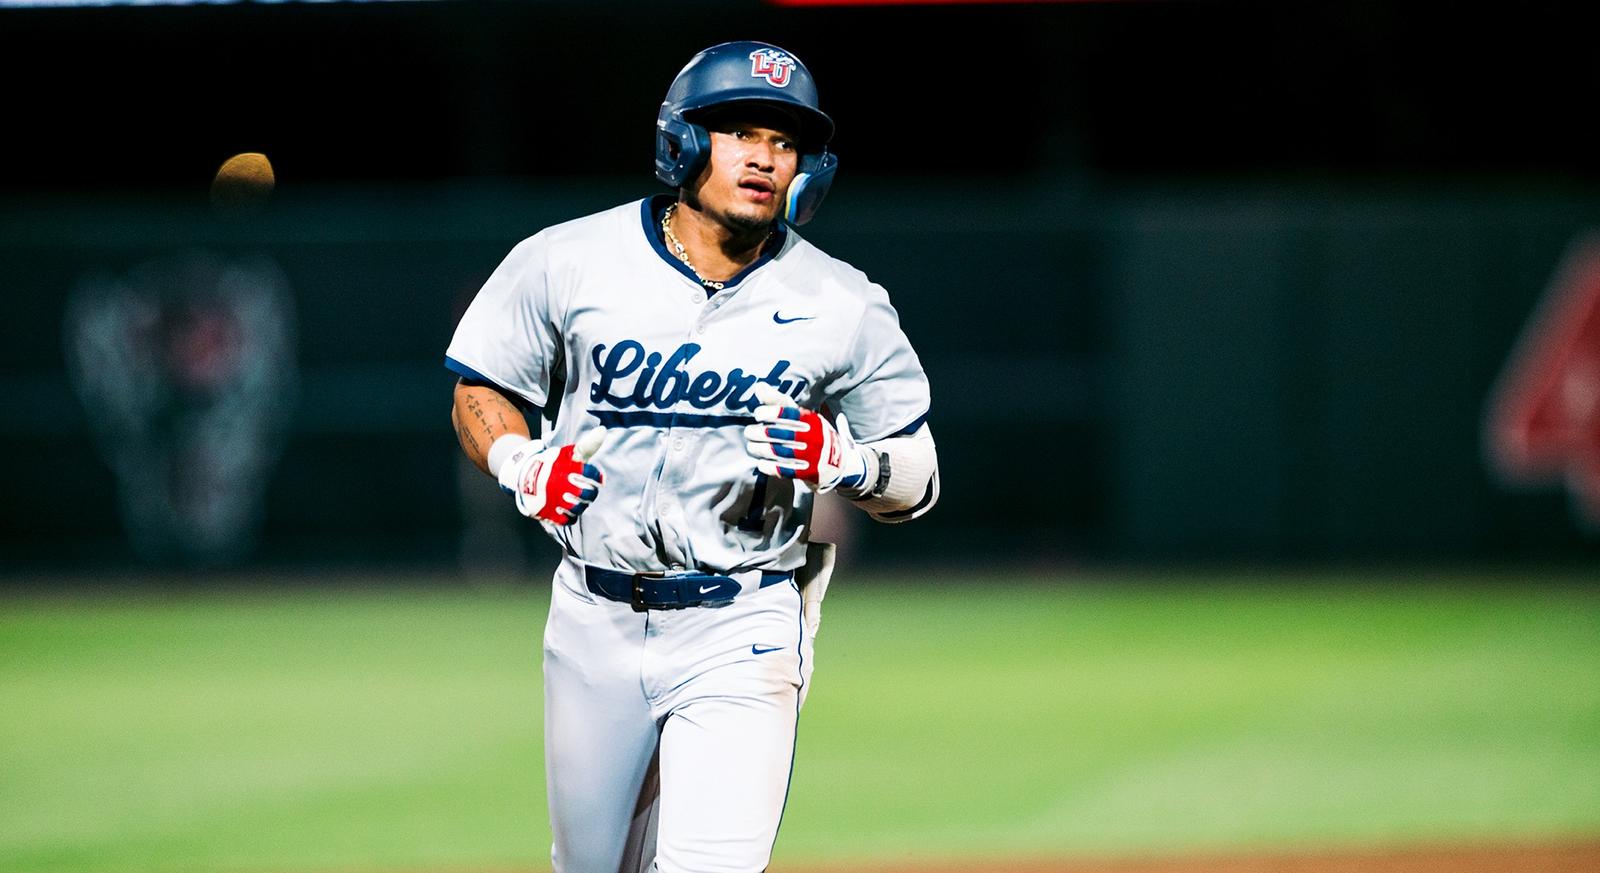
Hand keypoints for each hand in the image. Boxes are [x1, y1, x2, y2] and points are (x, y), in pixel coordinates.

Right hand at [497, 428, 605, 524]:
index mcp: (568, 468)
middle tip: (583, 489)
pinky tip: (566, 509)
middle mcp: (561, 484)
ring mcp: (554, 500)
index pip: (592, 474)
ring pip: (579, 508)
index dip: (595, 476)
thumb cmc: (554, 465)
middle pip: (589, 494)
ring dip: (580, 504)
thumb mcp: (570, 453)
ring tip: (573, 498)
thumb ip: (588, 445)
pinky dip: (569, 516)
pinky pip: (567, 520)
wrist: (525, 475)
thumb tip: (603, 430)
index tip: (590, 476)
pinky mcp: (548, 512)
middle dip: (589, 492)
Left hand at [744, 384, 868, 492]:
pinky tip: (761, 463)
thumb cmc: (814, 434)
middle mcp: (813, 436)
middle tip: (749, 432)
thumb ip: (780, 403)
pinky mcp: (809, 473)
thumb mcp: (804, 416)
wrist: (840, 463)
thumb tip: (759, 386)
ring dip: (760, 449)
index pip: (787, 412)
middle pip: (779, 432)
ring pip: (779, 451)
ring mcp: (812, 456)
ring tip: (752, 447)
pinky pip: (784, 470)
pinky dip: (769, 466)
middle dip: (759, 432)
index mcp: (812, 420)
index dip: (769, 412)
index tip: (758, 414)